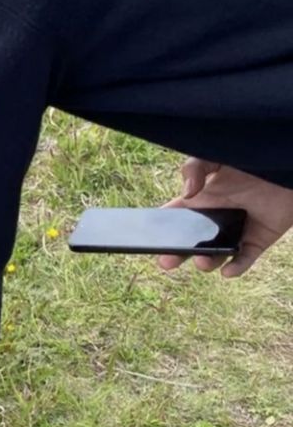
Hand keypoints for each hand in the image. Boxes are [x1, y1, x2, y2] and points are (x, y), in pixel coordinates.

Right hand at [158, 157, 292, 277]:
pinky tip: (227, 270)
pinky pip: (246, 258)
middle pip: (192, 241)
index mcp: (201, 199)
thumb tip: (186, 194)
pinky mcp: (258, 239)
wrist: (283, 164)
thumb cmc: (248, 158)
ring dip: (206, 262)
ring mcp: (236, 230)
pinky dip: (237, 267)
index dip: (162, 228)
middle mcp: (216, 218)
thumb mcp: (215, 157)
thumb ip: (195, 168)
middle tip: (165, 263)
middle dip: (177, 254)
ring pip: (217, 254)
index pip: (177, 217)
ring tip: (201, 261)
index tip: (147, 239)